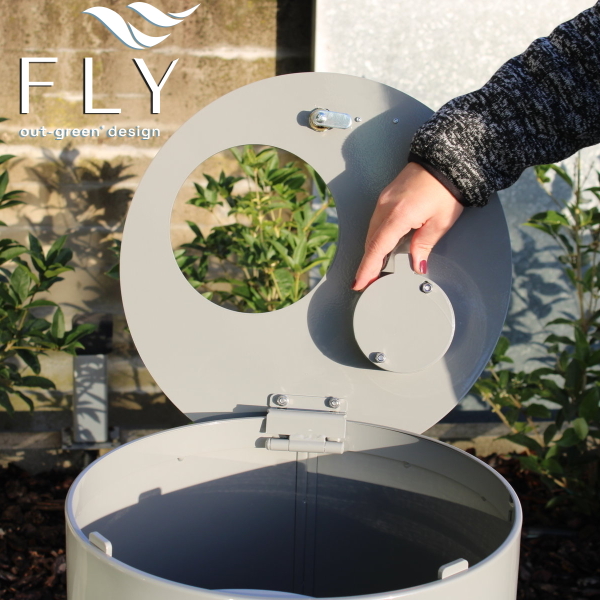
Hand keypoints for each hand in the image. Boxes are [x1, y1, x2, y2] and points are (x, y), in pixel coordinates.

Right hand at [352, 162, 463, 290]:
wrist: (446, 160)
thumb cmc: (446, 187)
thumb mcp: (440, 223)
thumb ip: (424, 246)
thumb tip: (416, 264)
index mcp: (398, 215)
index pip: (377, 248)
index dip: (367, 269)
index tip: (359, 282)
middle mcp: (385, 207)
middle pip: (371, 242)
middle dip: (368, 264)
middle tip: (368, 282)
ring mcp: (383, 200)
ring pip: (372, 232)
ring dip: (373, 251)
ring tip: (376, 269)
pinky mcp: (386, 196)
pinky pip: (376, 221)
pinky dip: (377, 237)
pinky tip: (382, 246)